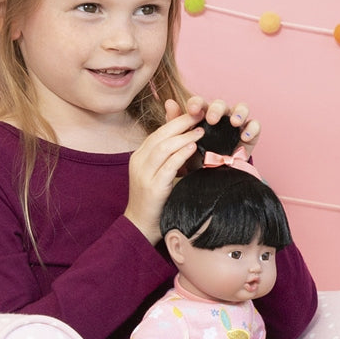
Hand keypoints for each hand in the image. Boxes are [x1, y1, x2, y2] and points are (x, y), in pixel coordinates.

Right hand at [124, 110, 204, 243]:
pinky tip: (193, 147)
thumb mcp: (162, 172)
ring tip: (201, 130)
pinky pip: (168, 166)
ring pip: (163, 147)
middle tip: (200, 114)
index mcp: (140, 156)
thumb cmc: (155, 200)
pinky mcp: (152, 187)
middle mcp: (139, 161)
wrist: (141, 226)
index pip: (159, 132)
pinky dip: (181, 154)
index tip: (195, 112)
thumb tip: (189, 138)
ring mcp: (144, 174)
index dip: (177, 120)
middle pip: (160, 135)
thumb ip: (172, 154)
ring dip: (184, 136)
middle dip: (181, 122)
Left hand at [165, 96, 260, 153]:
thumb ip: (176, 124)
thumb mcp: (184, 144)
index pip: (200, 103)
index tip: (191, 110)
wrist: (211, 177)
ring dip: (238, 112)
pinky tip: (244, 136)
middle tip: (211, 119)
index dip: (196, 103)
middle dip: (216, 109)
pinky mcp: (250, 134)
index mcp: (203, 115)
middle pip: (220, 104)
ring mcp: (237, 124)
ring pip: (242, 108)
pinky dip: (252, 128)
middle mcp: (221, 116)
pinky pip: (255, 125)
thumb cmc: (197, 157)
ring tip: (234, 122)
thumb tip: (169, 102)